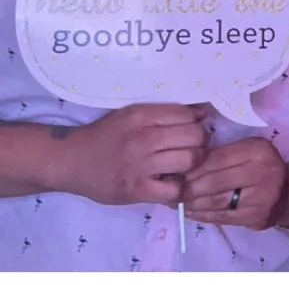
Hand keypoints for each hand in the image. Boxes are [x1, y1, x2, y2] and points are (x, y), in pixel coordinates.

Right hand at [62, 102, 209, 205]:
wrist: (71, 160)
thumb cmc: (104, 136)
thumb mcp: (130, 115)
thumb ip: (162, 113)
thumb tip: (202, 113)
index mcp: (141, 114)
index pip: (187, 114)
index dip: (198, 122)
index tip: (196, 129)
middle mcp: (142, 137)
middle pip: (194, 136)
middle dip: (200, 143)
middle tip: (194, 149)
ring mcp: (140, 165)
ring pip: (189, 160)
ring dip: (193, 165)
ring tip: (184, 167)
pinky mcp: (136, 189)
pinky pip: (174, 190)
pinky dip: (178, 189)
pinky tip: (171, 184)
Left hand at [181, 135, 288, 229]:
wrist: (287, 192)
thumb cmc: (261, 166)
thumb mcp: (247, 151)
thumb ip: (222, 154)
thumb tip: (186, 164)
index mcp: (257, 150)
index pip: (217, 158)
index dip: (193, 167)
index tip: (175, 172)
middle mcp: (261, 172)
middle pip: (215, 181)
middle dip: (189, 187)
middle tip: (172, 190)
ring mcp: (260, 197)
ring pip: (217, 201)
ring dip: (193, 203)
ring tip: (177, 202)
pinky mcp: (256, 217)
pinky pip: (223, 217)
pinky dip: (204, 215)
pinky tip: (191, 212)